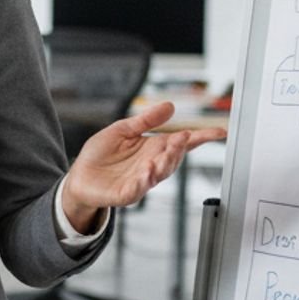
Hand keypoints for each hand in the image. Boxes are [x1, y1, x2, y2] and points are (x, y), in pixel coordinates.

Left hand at [60, 101, 227, 228]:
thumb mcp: (122, 130)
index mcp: (153, 148)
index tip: (219, 132)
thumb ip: (145, 120)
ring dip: (166, 163)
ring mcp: (141, 180)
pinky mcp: (126, 193)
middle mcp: (152, 165)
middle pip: (174, 157)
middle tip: (183, 137)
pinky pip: (139, 188)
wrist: (79, 177)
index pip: (182, 143)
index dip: (201, 137)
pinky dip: (145, 180)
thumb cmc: (101, 154)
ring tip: (168, 150)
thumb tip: (170, 106)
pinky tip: (148, 171)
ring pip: (160, 173)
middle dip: (180, 148)